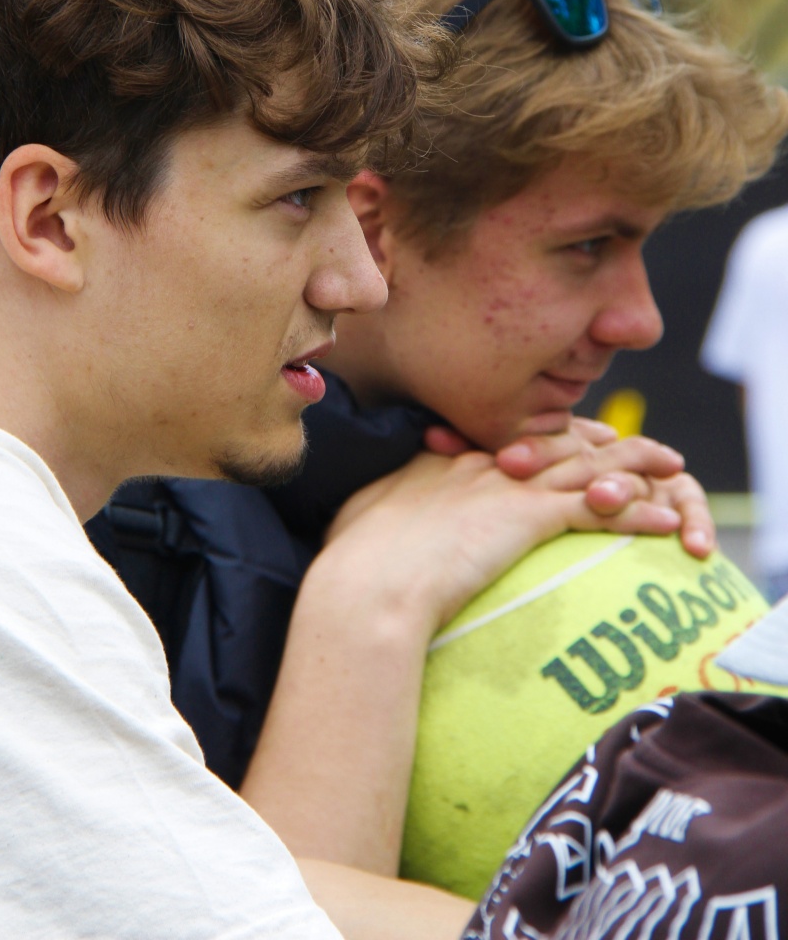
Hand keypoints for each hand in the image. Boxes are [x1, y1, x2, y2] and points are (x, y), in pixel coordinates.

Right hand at [321, 447, 681, 639]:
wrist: (366, 585)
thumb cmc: (352, 567)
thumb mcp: (360, 521)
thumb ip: (378, 512)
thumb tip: (365, 526)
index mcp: (441, 461)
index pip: (506, 440)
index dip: (545, 436)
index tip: (570, 438)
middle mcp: (479, 463)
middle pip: (553, 440)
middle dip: (598, 439)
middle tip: (632, 443)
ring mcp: (506, 486)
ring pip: (585, 466)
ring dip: (635, 465)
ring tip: (671, 466)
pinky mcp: (527, 517)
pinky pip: (597, 509)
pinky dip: (635, 513)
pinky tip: (665, 520)